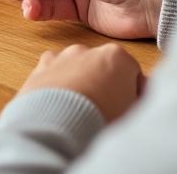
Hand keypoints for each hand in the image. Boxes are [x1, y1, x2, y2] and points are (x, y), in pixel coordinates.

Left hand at [17, 43, 143, 122]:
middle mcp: (88, 50)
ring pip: (76, 69)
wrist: (58, 126)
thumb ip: (136, 100)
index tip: (129, 107)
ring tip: (78, 111)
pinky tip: (58, 105)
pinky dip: (56, 86)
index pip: (132, 73)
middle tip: (103, 110)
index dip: (133, 92)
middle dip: (103, 84)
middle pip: (102, 68)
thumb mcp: (131, 112)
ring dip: (78, 83)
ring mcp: (62, 57)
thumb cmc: (100, 119)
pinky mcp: (40, 68)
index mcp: (116, 56)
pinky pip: (53, 75)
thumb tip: (134, 101)